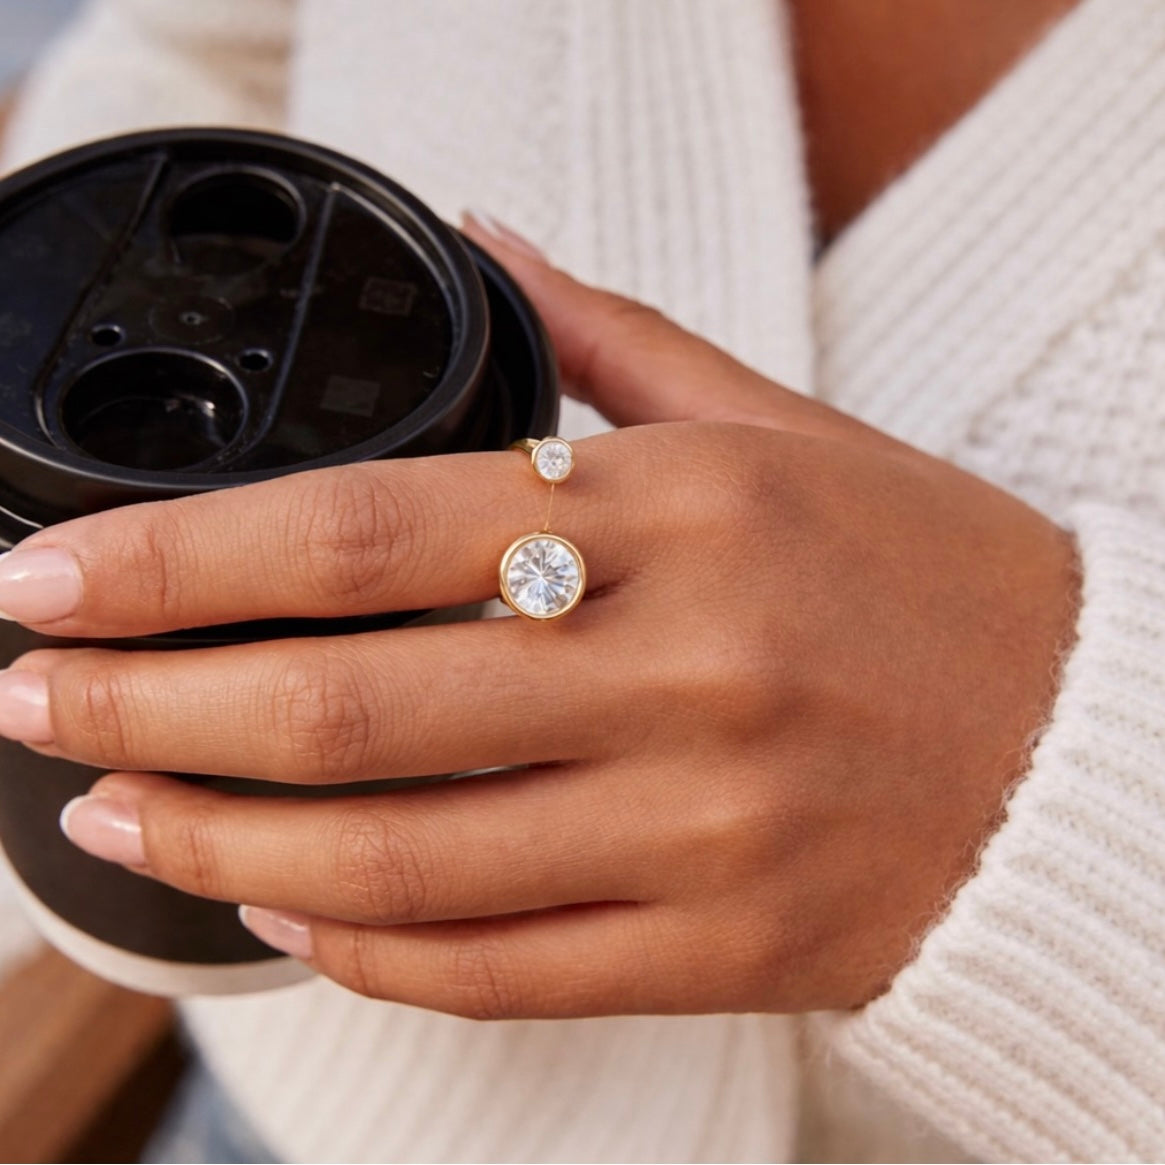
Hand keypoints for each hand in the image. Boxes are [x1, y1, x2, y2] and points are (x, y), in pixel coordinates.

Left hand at [0, 218, 1077, 1018]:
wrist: (1090, 750)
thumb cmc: (932, 579)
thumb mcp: (783, 432)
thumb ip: (614, 345)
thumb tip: (491, 239)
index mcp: (683, 516)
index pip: (363, 532)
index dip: (175, 561)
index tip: (55, 580)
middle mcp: (684, 669)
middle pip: (342, 701)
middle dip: (145, 706)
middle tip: (33, 701)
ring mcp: (701, 826)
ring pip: (395, 858)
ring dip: (217, 844)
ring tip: (113, 814)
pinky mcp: (723, 946)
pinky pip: (497, 967)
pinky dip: (364, 947)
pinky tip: (287, 911)